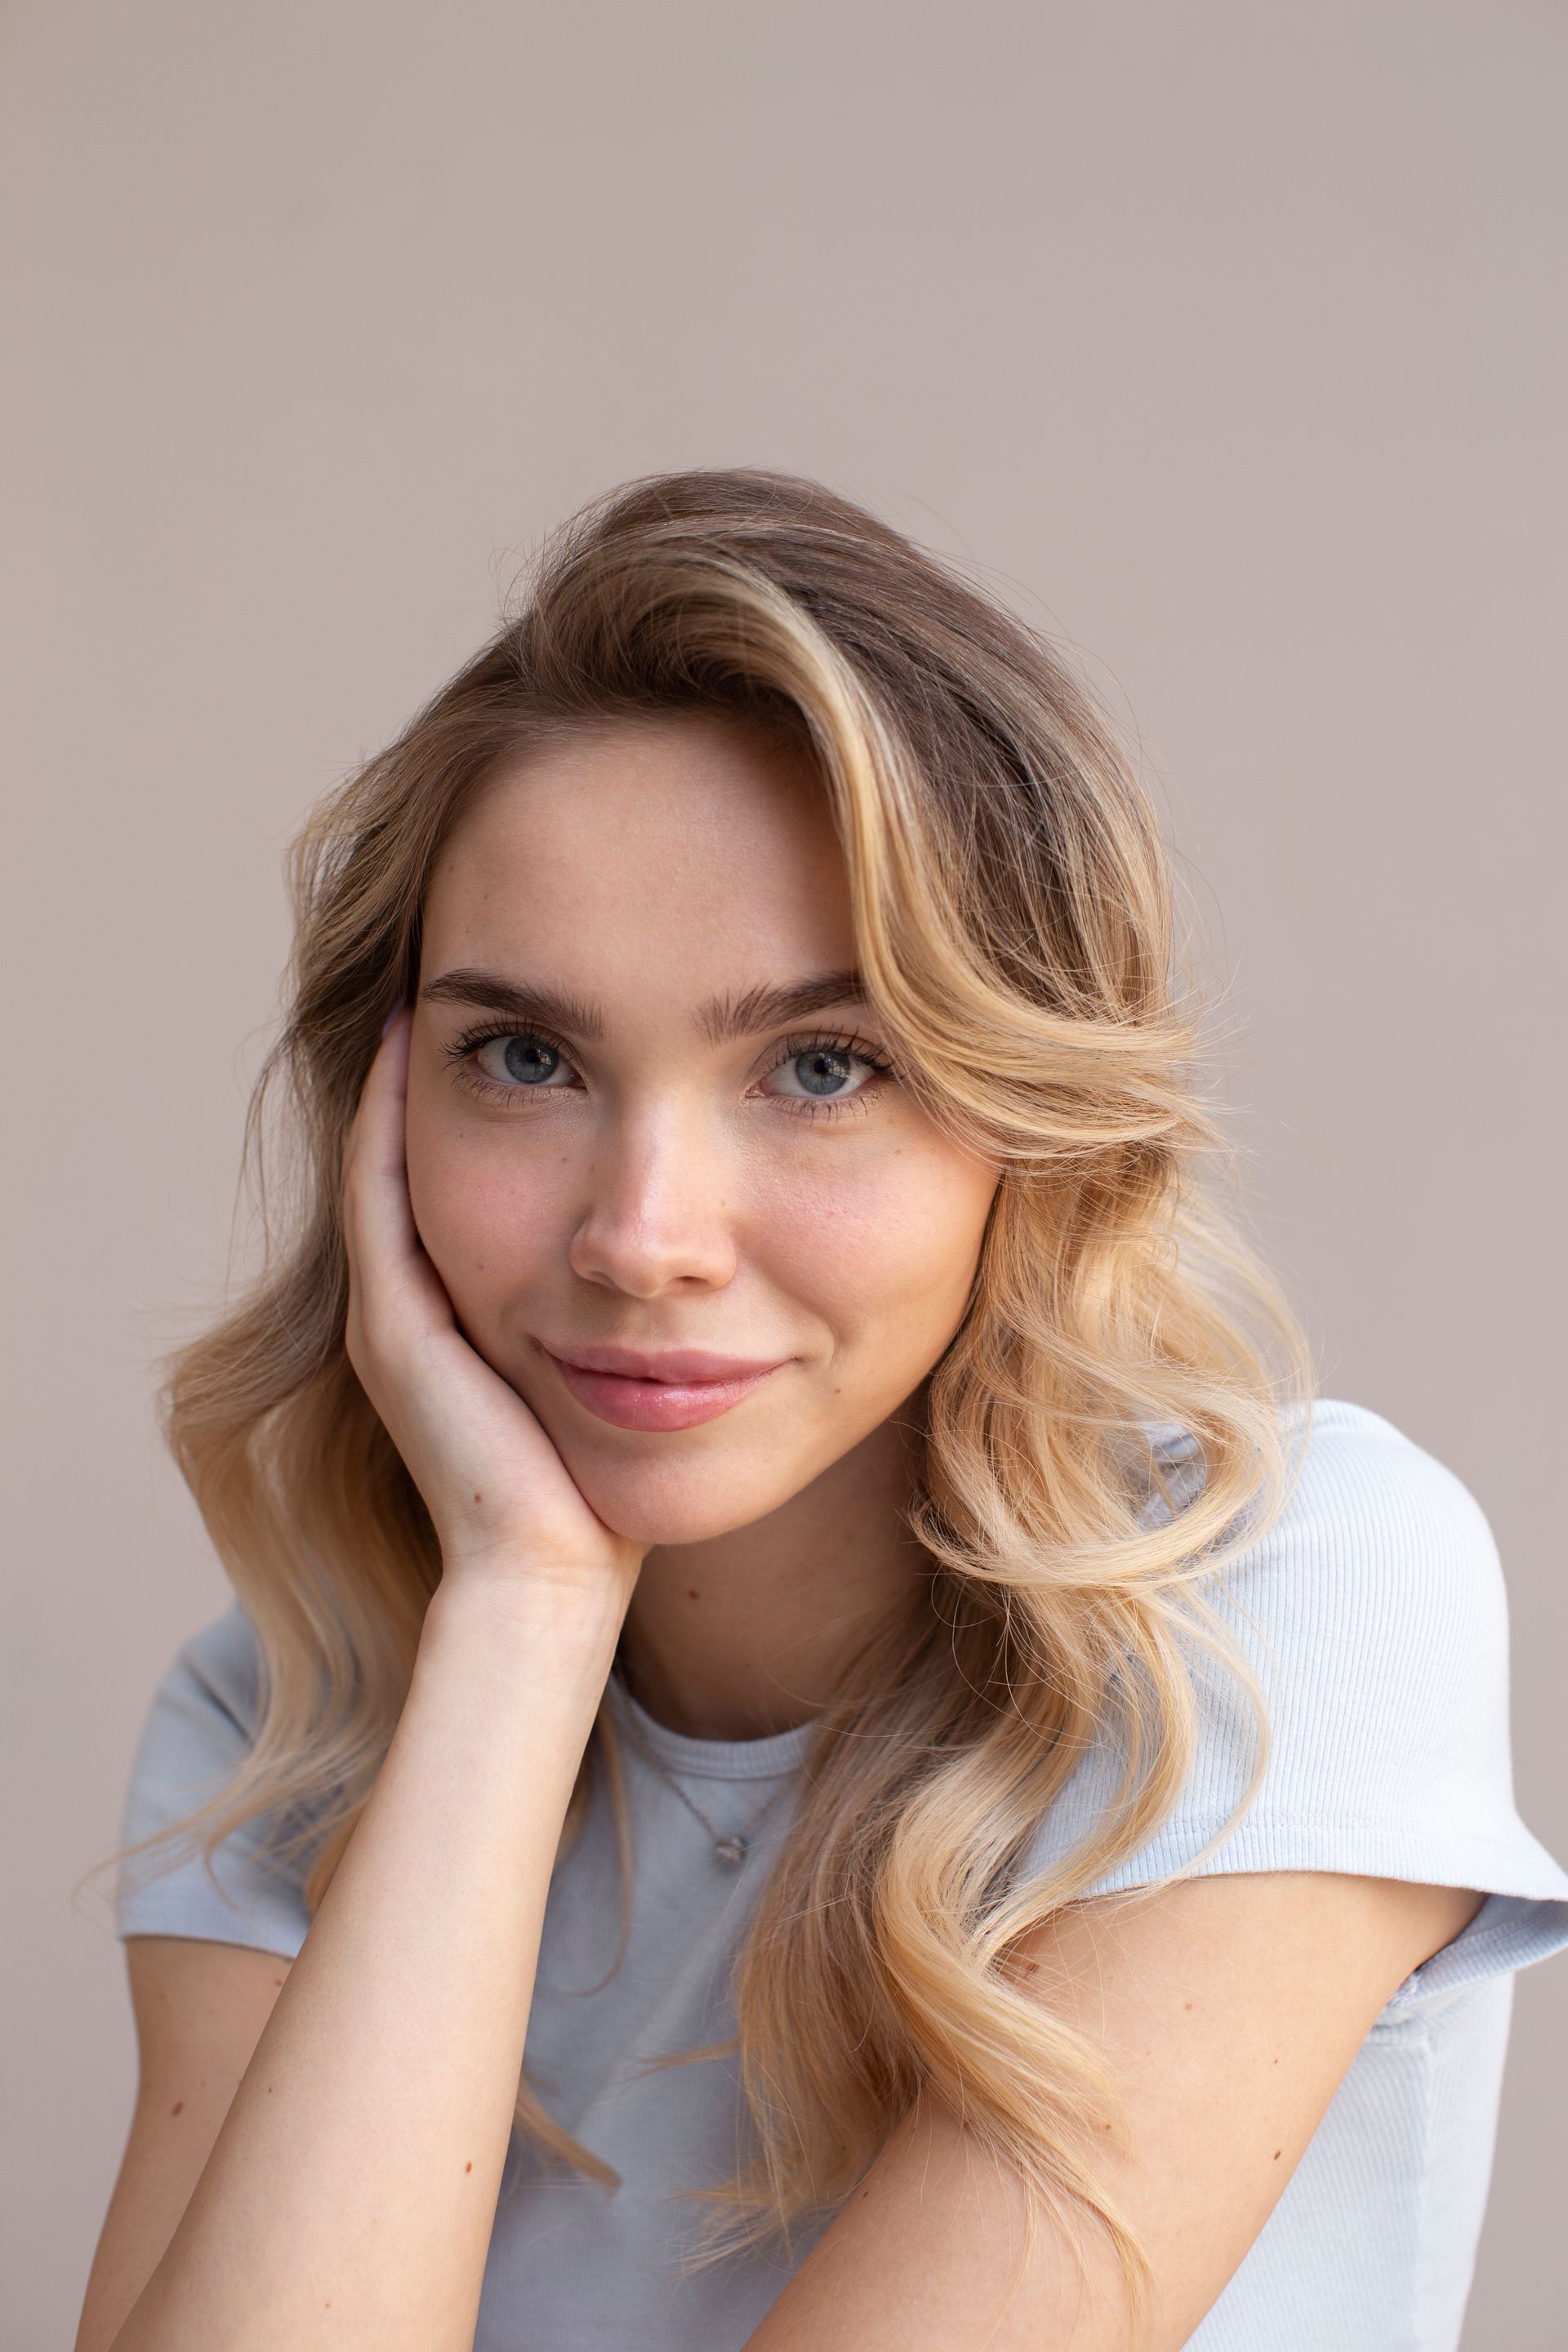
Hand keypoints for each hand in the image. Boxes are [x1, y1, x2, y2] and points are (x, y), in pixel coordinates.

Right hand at [341, 1009, 647, 1611]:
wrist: (561, 1578)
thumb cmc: (620, 1490)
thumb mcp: (646, 1373)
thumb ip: (653, 1309)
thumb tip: (730, 1243)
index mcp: (480, 1307)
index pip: (488, 1163)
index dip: (509, 1080)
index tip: (543, 1001)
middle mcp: (425, 1301)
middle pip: (432, 1148)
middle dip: (457, 1057)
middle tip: (466, 956)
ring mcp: (396, 1310)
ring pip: (392, 1153)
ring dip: (415, 1066)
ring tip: (435, 971)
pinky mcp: (391, 1324)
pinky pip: (381, 1189)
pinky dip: (392, 1112)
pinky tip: (420, 1033)